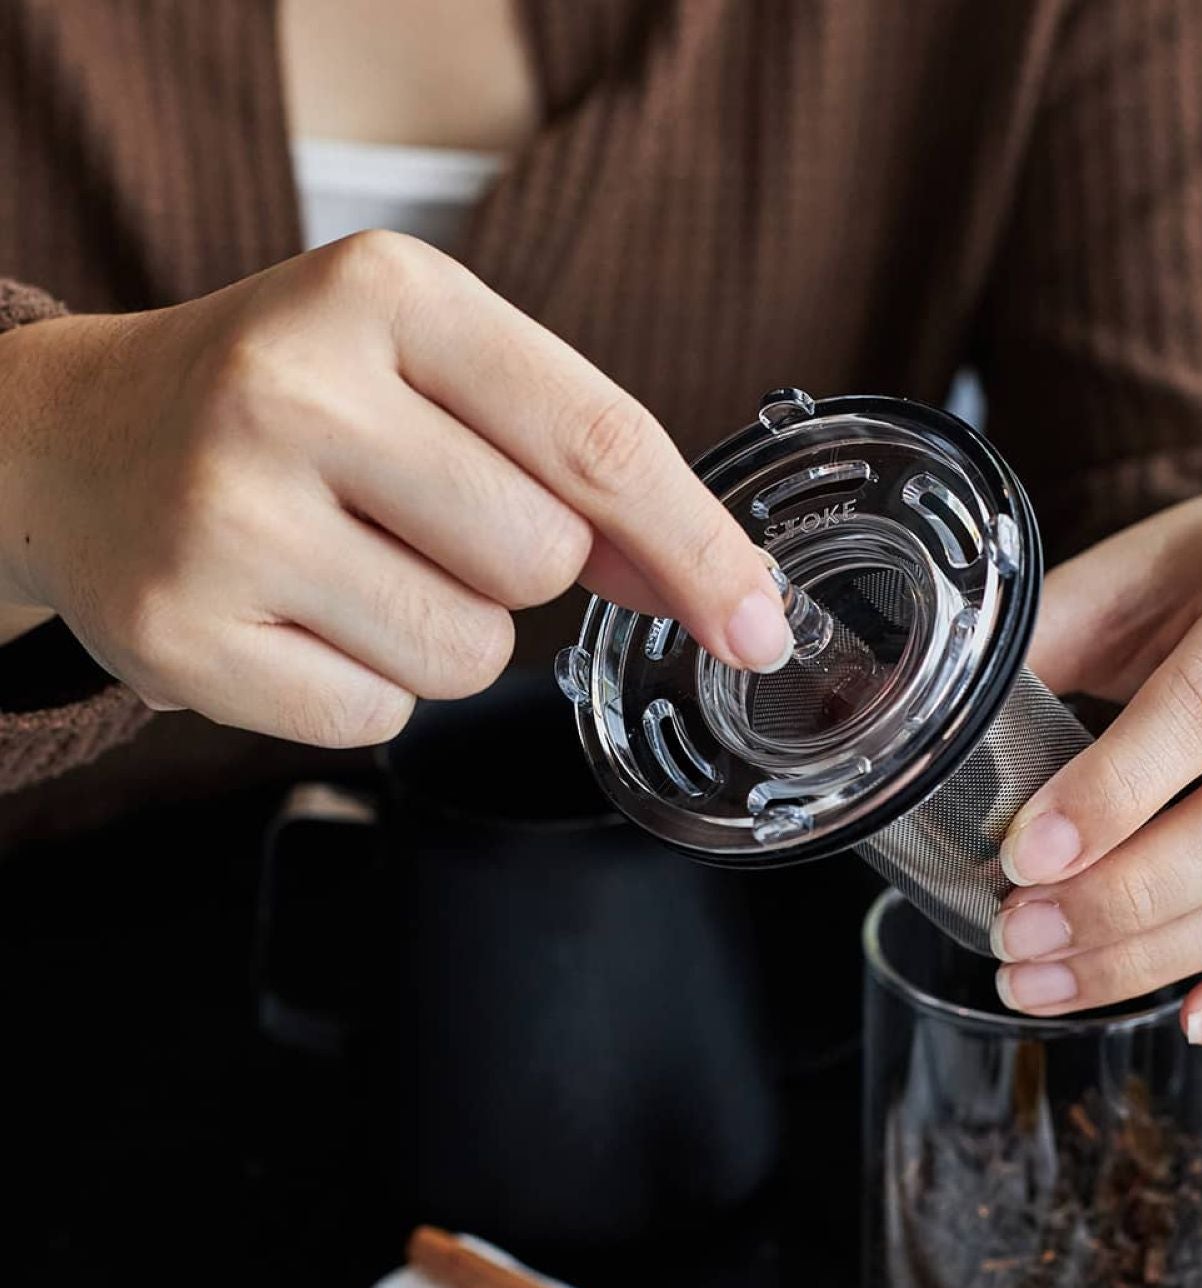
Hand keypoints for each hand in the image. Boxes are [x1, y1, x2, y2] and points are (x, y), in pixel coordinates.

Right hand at [0, 231, 790, 743]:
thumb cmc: (295, 407)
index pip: (600, 442)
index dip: (699, 548)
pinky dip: (363, 687)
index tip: (760, 625)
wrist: (82, 441)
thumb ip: (580, 470)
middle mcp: (296, 390)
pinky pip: (377, 718)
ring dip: (442, 636)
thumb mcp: (435, 376)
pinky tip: (295, 617)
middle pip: (541, 564)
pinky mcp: (181, 631)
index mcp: (387, 296)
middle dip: (516, 574)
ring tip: (348, 565)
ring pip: (468, 658)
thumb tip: (723, 590)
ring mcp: (228, 515)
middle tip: (417, 520)